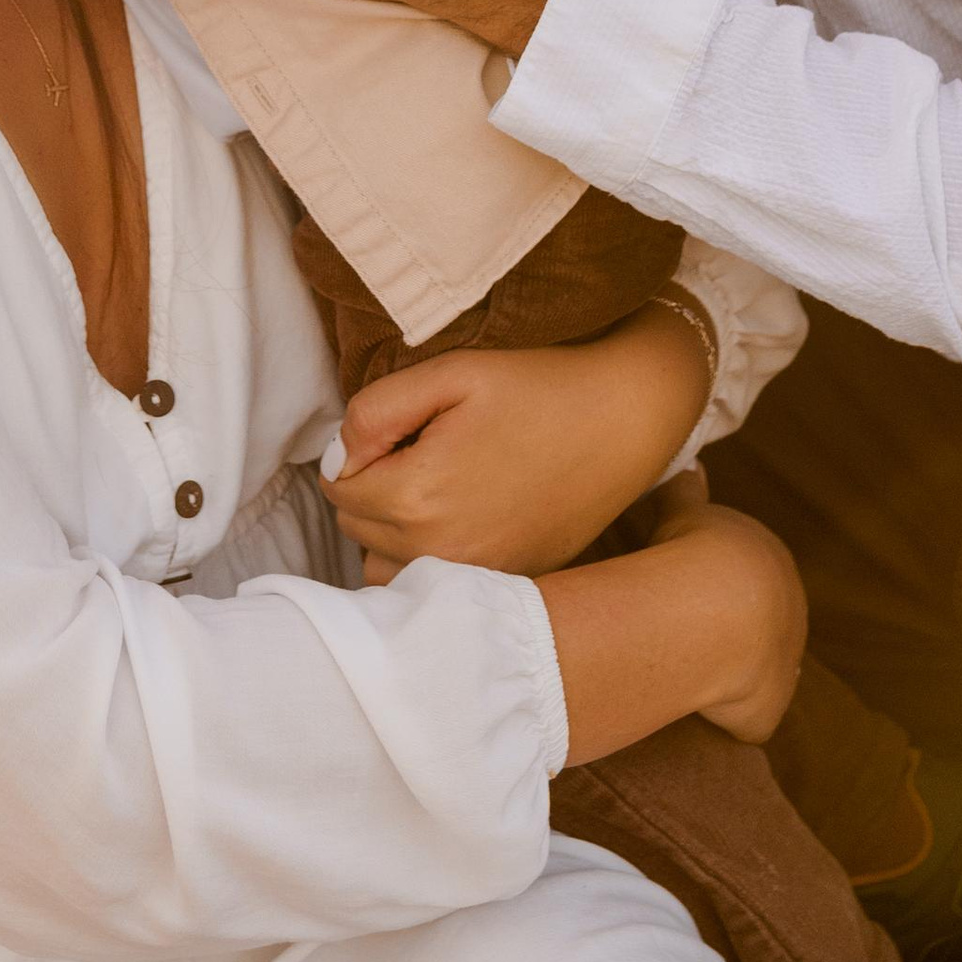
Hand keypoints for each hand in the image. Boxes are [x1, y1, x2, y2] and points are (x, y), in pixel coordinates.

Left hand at [325, 307, 714, 579]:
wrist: (623, 422)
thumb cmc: (537, 389)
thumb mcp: (451, 373)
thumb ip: (376, 411)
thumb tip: (339, 456)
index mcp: (418, 498)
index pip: (338, 487)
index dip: (359, 450)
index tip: (401, 427)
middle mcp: (440, 553)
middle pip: (356, 527)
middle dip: (373, 487)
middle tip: (424, 448)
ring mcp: (475, 579)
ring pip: (385, 566)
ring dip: (391, 530)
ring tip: (434, 486)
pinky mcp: (503, 586)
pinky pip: (432, 588)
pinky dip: (427, 558)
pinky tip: (460, 517)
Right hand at [541, 503, 807, 762]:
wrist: (715, 606)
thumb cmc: (697, 550)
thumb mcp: (686, 509)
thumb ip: (687, 488)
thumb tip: (687, 459)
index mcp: (774, 565)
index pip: (750, 581)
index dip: (717, 588)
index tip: (685, 593)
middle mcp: (791, 614)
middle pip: (758, 628)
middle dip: (725, 633)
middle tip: (679, 634)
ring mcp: (784, 666)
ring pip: (755, 674)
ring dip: (728, 676)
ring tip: (684, 672)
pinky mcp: (768, 709)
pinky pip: (745, 717)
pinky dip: (723, 717)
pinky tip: (693, 708)